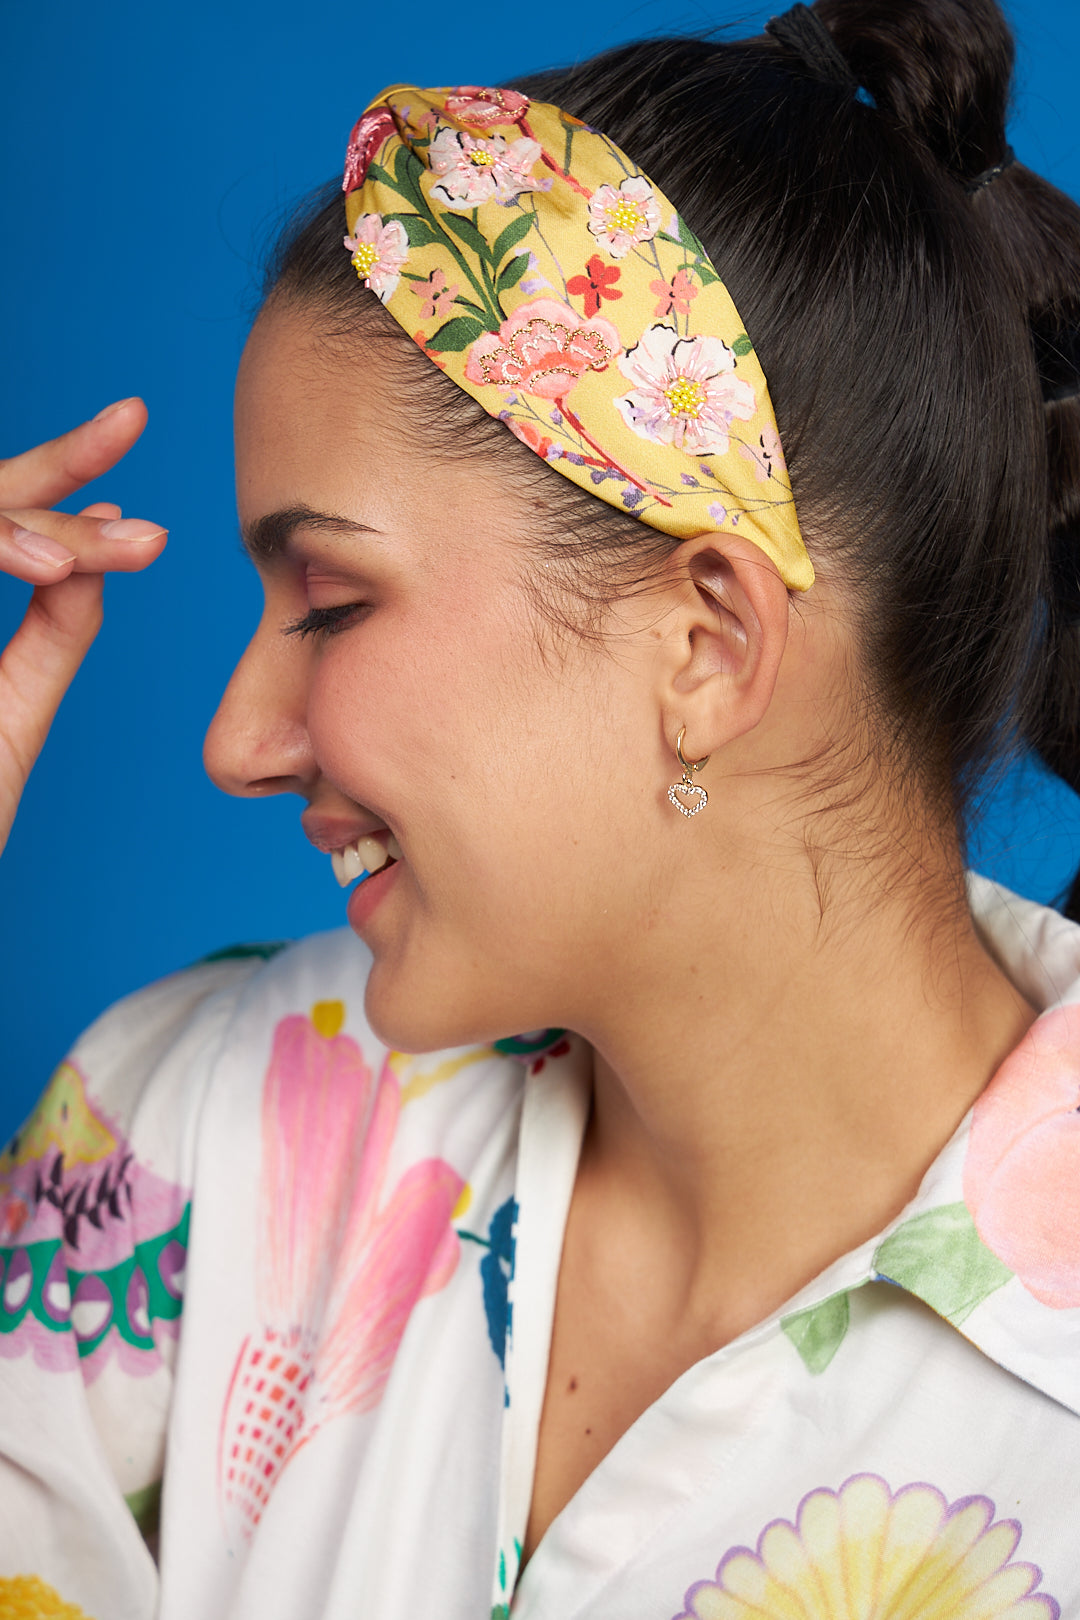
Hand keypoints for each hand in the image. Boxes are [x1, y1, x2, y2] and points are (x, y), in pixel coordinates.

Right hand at [0, 398, 165, 854]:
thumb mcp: (8, 716)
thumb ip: (47, 636)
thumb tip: (93, 556)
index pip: (0, 511)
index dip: (60, 465)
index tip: (130, 428)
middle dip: (45, 469)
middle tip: (124, 430)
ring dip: (11, 526)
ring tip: (64, 558)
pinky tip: (36, 568)